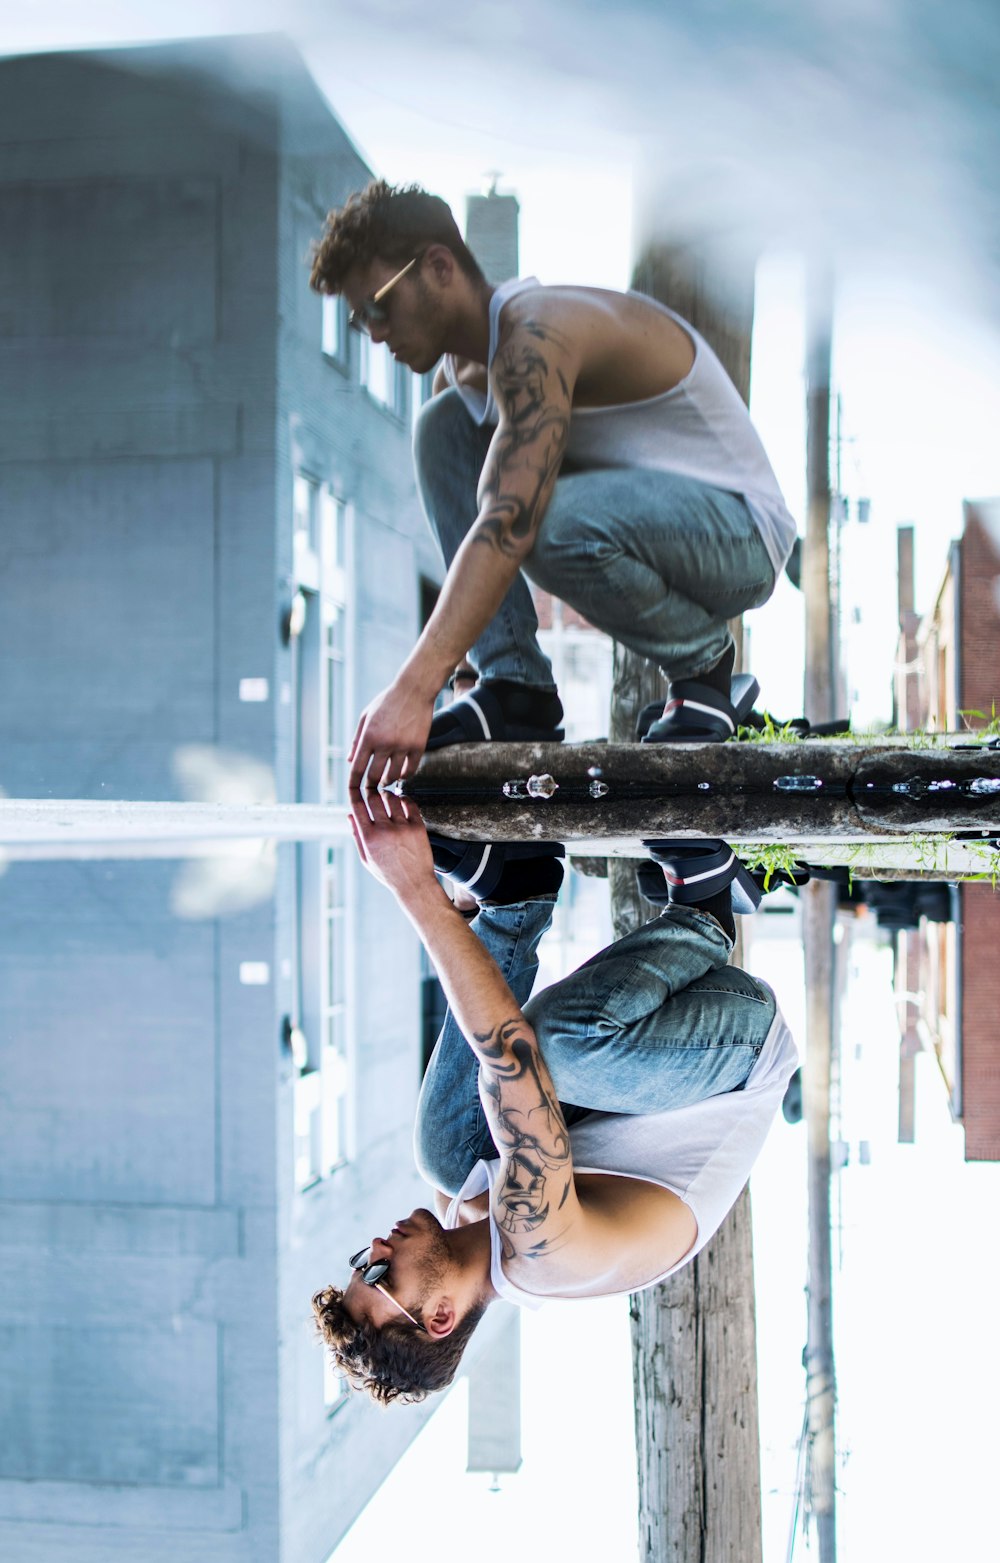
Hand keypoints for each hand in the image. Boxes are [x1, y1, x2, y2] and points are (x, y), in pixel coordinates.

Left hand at [347, 675, 435, 789]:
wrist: (414, 690)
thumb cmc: (388, 701)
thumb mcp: (366, 716)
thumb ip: (356, 739)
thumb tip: (350, 761)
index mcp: (369, 736)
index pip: (357, 767)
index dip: (353, 783)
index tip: (353, 791)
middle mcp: (384, 743)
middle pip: (374, 776)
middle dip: (370, 785)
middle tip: (371, 788)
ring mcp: (402, 746)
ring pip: (393, 776)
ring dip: (387, 781)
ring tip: (386, 780)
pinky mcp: (418, 747)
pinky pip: (410, 770)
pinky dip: (404, 776)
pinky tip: (401, 774)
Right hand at [348, 788, 437, 903]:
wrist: (414, 883)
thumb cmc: (388, 873)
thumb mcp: (366, 858)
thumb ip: (357, 836)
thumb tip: (349, 815)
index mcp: (369, 838)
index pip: (357, 806)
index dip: (354, 792)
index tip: (354, 786)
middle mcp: (384, 830)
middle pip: (374, 798)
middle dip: (371, 791)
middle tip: (373, 790)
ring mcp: (402, 828)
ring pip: (392, 798)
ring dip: (387, 794)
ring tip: (387, 796)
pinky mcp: (417, 827)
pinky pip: (409, 804)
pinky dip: (404, 798)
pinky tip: (402, 801)